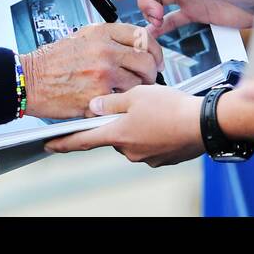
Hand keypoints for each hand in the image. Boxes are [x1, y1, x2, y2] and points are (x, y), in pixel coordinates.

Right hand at [20, 23, 163, 119]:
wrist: (29, 80)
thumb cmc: (52, 61)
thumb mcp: (82, 37)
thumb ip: (108, 38)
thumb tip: (132, 45)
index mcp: (102, 33)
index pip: (142, 36)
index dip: (154, 49)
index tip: (154, 57)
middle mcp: (105, 50)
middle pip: (146, 60)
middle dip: (152, 72)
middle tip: (149, 78)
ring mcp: (103, 74)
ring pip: (139, 84)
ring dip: (138, 91)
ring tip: (130, 93)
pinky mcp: (98, 97)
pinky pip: (122, 101)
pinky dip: (121, 104)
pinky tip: (115, 103)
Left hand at [45, 85, 203, 166]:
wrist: (204, 124)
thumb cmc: (172, 107)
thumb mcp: (137, 95)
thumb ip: (112, 102)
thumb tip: (94, 107)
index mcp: (119, 134)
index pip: (83, 140)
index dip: (64, 142)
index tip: (49, 144)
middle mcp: (130, 150)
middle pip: (114, 135)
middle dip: (119, 121)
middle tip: (135, 104)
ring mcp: (147, 157)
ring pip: (134, 138)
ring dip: (139, 125)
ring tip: (157, 108)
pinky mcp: (163, 158)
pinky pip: (151, 143)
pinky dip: (154, 131)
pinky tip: (166, 119)